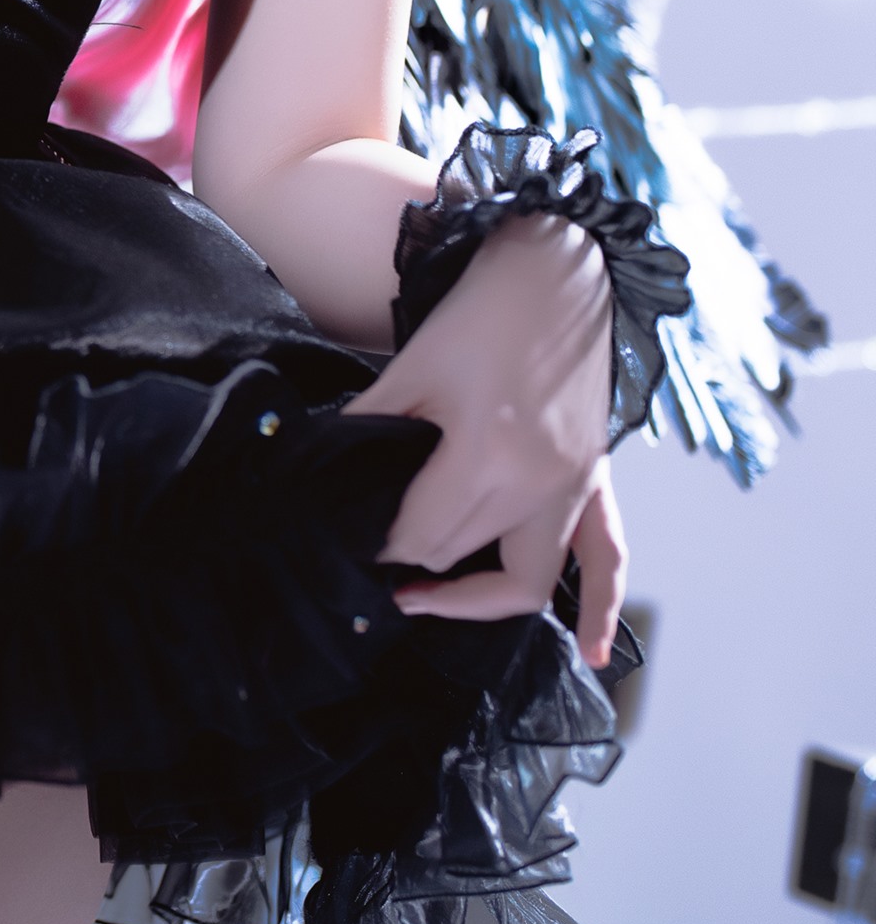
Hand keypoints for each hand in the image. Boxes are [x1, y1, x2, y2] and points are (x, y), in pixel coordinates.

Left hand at [358, 214, 615, 650]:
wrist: (558, 270)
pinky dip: (601, 610)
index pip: (419, 535)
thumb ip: (368, 425)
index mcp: (486, 456)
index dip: (377, 542)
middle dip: (412, 558)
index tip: (346, 534)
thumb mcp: (411, 366)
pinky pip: (607, 560)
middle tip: (368, 549)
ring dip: (476, 597)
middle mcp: (538, 485)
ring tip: (426, 599)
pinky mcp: (597, 479)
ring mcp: (575, 487)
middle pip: (459, 555)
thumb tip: (316, 470)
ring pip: (525, 579)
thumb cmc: (479, 311)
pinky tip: (595, 653)